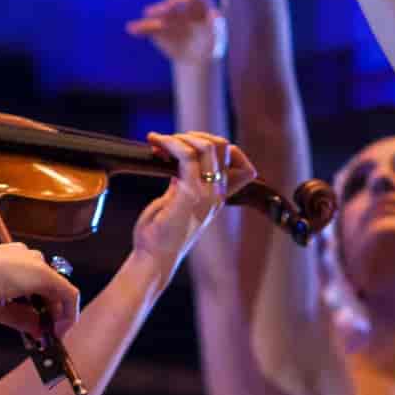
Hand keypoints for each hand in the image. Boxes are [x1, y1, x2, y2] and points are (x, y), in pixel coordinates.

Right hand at [0, 243, 79, 336]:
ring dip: (59, 316)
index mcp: (11, 261)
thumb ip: (21, 318)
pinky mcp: (45, 274)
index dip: (39, 307)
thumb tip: (38, 331)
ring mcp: (37, 264)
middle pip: (49, 288)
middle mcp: (26, 258)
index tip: (38, 324)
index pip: (34, 284)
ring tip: (53, 336)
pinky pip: (69, 294)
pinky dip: (69, 314)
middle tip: (49, 334)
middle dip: (51, 313)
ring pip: (59, 291)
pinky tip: (60, 330)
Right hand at [126, 0, 224, 65]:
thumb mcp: (217, 42)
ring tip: (150, 14)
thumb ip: (217, 29)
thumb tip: (215, 15)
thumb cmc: (210, 48)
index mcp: (200, 4)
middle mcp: (183, 7)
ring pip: (159, 13)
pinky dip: (140, 27)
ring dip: (155, 13)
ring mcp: (169, 17)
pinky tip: (132, 29)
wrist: (196, 61)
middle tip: (164, 11)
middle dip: (169, 5)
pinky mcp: (157, 30)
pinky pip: (147, 27)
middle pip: (174, 2)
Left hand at [133, 132, 256, 268]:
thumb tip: (179, 160)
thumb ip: (183, 181)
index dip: (219, 145)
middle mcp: (217, 194)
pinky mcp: (188, 195)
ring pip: (207, 147)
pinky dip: (169, 143)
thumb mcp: (177, 201)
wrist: (154, 259)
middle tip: (168, 141)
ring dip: (180, 137)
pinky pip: (186, 157)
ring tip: (159, 141)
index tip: (190, 146)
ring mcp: (206, 195)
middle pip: (223, 146)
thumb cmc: (161, 234)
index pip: (240, 162)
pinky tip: (156, 144)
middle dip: (194, 135)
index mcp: (218, 196)